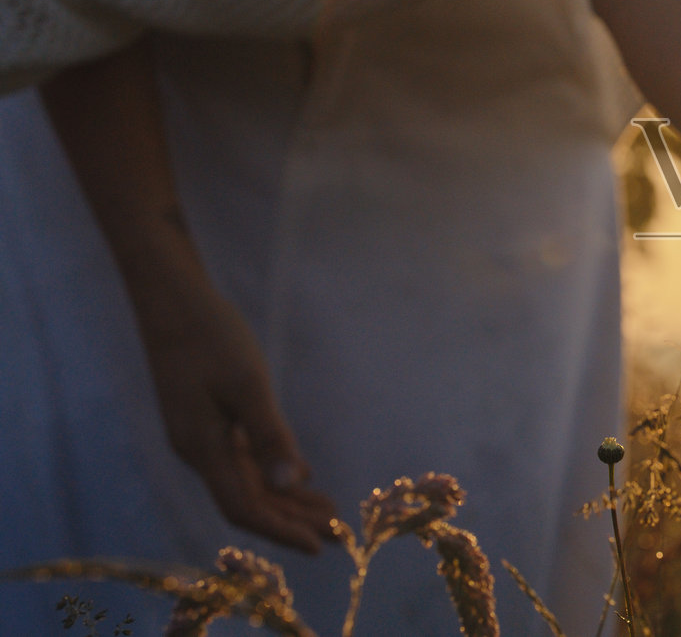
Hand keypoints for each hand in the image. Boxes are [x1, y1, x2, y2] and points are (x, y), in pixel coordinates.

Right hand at [137, 282, 335, 552]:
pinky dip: (273, 473)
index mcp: (203, 449)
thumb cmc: (212, 337)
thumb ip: (269, 434)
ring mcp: (201, 437)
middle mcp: (199, 451)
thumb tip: (292, 482)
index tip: (320, 545)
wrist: (173, 302)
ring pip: (248, 482)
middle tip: (339, 534)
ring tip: (329, 512)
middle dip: (292, 521)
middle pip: (249, 501)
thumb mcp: (248, 385)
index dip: (281, 530)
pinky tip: (300, 478)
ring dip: (287, 500)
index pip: (244, 509)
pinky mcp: (208, 421)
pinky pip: (243, 461)